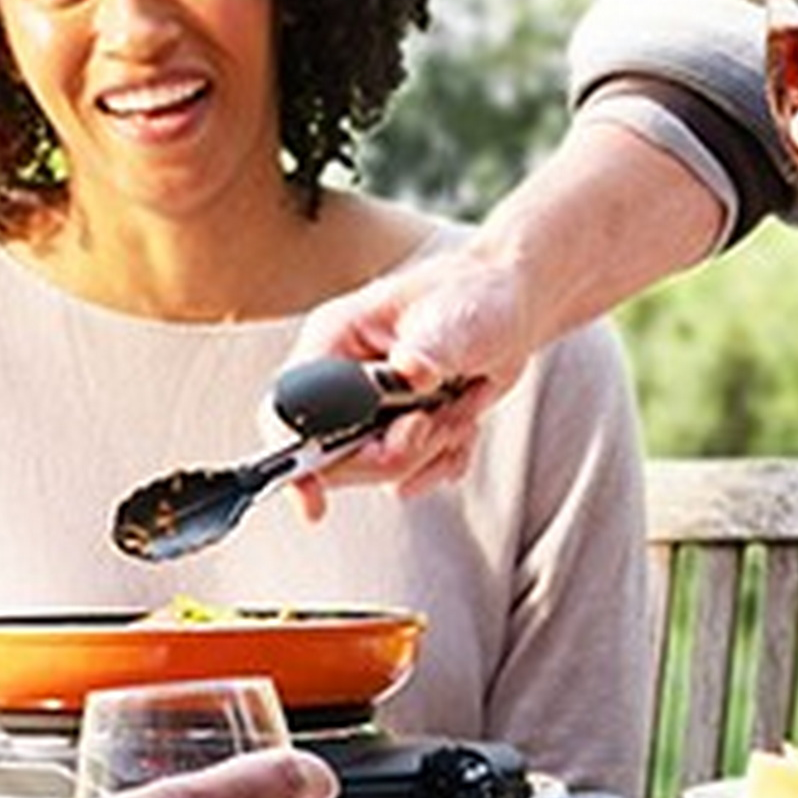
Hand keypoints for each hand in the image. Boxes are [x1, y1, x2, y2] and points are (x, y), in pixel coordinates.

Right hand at [290, 125, 727, 508]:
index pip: (286, 410)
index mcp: (333, 342)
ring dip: (430, 451)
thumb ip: (432, 348)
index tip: (314, 500)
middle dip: (392, 452)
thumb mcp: (458, 318)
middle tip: (432, 421)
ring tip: (459, 407)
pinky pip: (410, 478)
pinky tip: (463, 422)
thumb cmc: (479, 297)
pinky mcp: (395, 433)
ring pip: (378, 473)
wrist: (511, 308)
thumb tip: (410, 371)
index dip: (292, 458)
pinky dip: (445, 460)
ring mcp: (367, 412)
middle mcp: (341, 380)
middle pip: (332, 457)